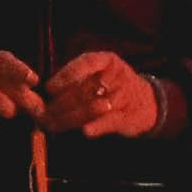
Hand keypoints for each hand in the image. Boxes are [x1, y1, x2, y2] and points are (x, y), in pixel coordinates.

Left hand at [45, 51, 170, 139]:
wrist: (148, 103)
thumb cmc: (114, 86)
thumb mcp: (101, 73)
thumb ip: (78, 79)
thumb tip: (47, 90)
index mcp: (107, 60)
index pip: (85, 64)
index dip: (66, 76)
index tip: (49, 88)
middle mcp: (117, 75)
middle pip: (86, 88)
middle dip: (62, 103)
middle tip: (44, 114)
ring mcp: (124, 95)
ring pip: (94, 106)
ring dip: (71, 117)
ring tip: (53, 125)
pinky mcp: (128, 115)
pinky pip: (111, 121)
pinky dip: (97, 126)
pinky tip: (85, 131)